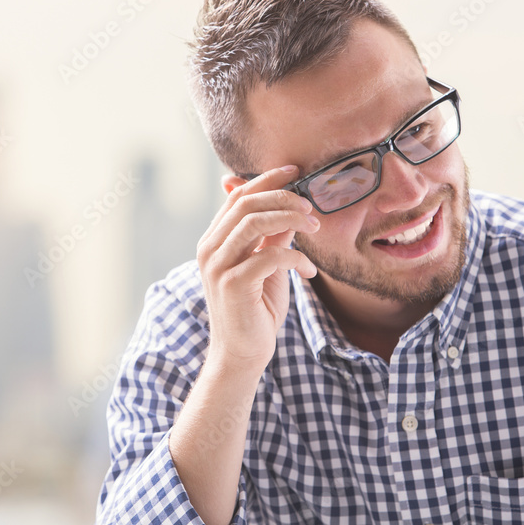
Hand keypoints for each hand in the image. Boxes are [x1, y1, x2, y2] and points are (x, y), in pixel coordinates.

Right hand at [196, 165, 319, 370]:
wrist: (242, 353)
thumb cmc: (256, 308)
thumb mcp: (267, 265)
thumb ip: (273, 236)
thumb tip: (293, 207)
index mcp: (214, 240)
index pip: (238, 197)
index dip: (267, 179)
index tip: (295, 171)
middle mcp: (209, 249)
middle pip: (246, 203)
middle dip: (284, 198)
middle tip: (312, 208)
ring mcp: (218, 266)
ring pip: (254, 222)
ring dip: (291, 219)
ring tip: (314, 228)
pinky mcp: (234, 284)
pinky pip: (270, 256)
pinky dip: (297, 258)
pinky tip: (309, 272)